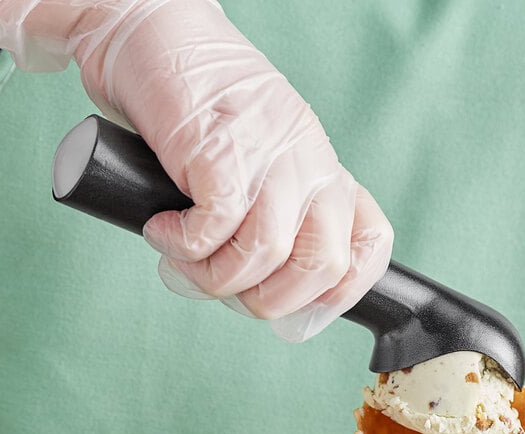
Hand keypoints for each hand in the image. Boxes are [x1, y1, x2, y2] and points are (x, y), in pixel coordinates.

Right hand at [0, 0, 392, 341]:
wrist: (154, 34)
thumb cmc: (200, 109)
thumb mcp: (257, 160)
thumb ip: (269, 212)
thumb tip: (251, 283)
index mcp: (321, 171)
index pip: (370, 242)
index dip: (344, 292)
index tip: (299, 310)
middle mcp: (307, 164)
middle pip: (322, 265)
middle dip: (268, 302)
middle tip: (224, 289)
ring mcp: (268, 155)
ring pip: (267, 255)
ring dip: (216, 278)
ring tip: (182, 258)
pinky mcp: (221, 149)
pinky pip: (216, 227)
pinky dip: (183, 245)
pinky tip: (163, 230)